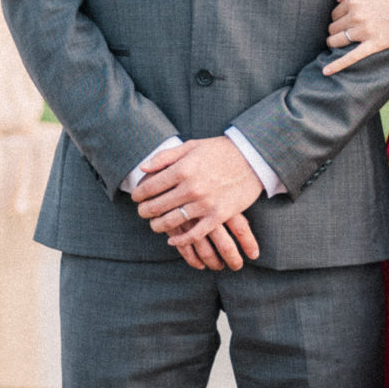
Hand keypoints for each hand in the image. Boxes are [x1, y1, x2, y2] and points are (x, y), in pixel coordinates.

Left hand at [132, 137, 262, 269]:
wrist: (253, 158)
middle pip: (156, 206)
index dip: (138, 194)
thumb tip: (143, 168)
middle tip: (141, 212)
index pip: (150, 187)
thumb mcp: (192, 146)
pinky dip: (181, 240)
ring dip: (158, 226)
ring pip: (171, 222)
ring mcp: (205, 203)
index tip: (136, 197)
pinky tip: (173, 240)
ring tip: (154, 225)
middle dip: (144, 211)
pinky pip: (194, 234)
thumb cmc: (220, 151)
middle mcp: (191, 187)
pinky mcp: (218, 216)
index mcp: (183, 169)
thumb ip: (166, 157)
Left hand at [326, 0, 388, 74]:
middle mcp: (356, 14)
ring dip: (334, 42)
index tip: (348, 17)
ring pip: (337, 40)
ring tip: (337, 43)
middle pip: (334, 26)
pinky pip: (351, 57)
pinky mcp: (375, 44)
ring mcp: (365, 31)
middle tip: (346, 29)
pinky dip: (336, 65)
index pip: (336, 10)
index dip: (340, 15)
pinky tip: (326, 72)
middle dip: (336, 28)